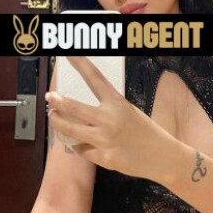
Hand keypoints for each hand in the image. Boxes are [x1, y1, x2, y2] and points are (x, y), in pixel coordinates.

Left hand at [46, 56, 174, 180]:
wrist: (162, 156)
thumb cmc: (146, 131)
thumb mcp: (129, 112)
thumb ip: (107, 109)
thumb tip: (82, 111)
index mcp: (117, 103)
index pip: (95, 78)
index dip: (80, 65)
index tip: (68, 54)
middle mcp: (109, 119)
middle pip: (74, 107)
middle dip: (57, 101)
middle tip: (50, 97)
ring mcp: (105, 139)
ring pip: (70, 130)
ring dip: (57, 123)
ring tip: (53, 117)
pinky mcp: (104, 158)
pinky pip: (82, 150)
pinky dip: (78, 146)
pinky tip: (78, 143)